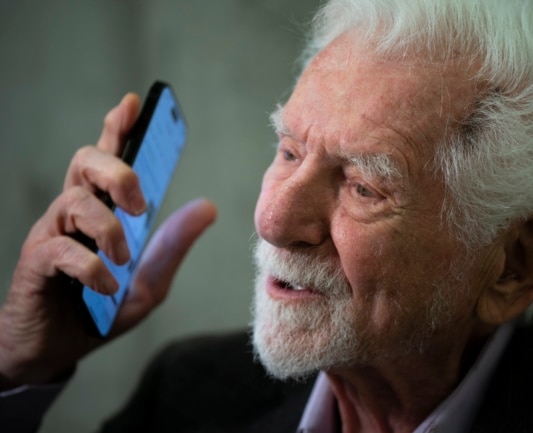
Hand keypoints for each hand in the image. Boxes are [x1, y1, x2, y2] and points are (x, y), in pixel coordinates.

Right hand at [0, 94, 216, 388]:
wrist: (56, 350)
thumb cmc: (97, 311)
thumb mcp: (148, 282)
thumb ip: (173, 246)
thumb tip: (208, 207)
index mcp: (98, 213)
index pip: (104, 159)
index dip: (116, 128)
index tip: (134, 104)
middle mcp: (71, 216)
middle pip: (85, 163)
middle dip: (118, 172)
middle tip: (141, 205)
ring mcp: (50, 237)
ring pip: (74, 201)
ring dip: (108, 228)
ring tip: (122, 257)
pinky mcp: (35, 265)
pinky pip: (61, 250)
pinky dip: (92, 268)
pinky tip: (107, 288)